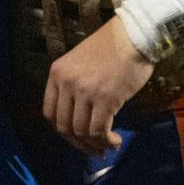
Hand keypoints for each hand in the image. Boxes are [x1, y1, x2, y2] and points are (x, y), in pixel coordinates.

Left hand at [44, 16, 154, 154]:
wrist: (133, 35)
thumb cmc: (111, 48)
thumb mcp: (80, 63)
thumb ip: (74, 86)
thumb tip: (80, 120)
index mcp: (57, 73)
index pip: (49, 113)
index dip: (62, 131)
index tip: (77, 138)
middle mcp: (66, 82)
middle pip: (63, 126)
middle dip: (79, 143)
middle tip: (94, 149)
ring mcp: (85, 90)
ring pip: (81, 131)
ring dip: (95, 145)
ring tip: (108, 145)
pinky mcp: (105, 98)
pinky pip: (99, 131)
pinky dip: (106, 141)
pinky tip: (116, 140)